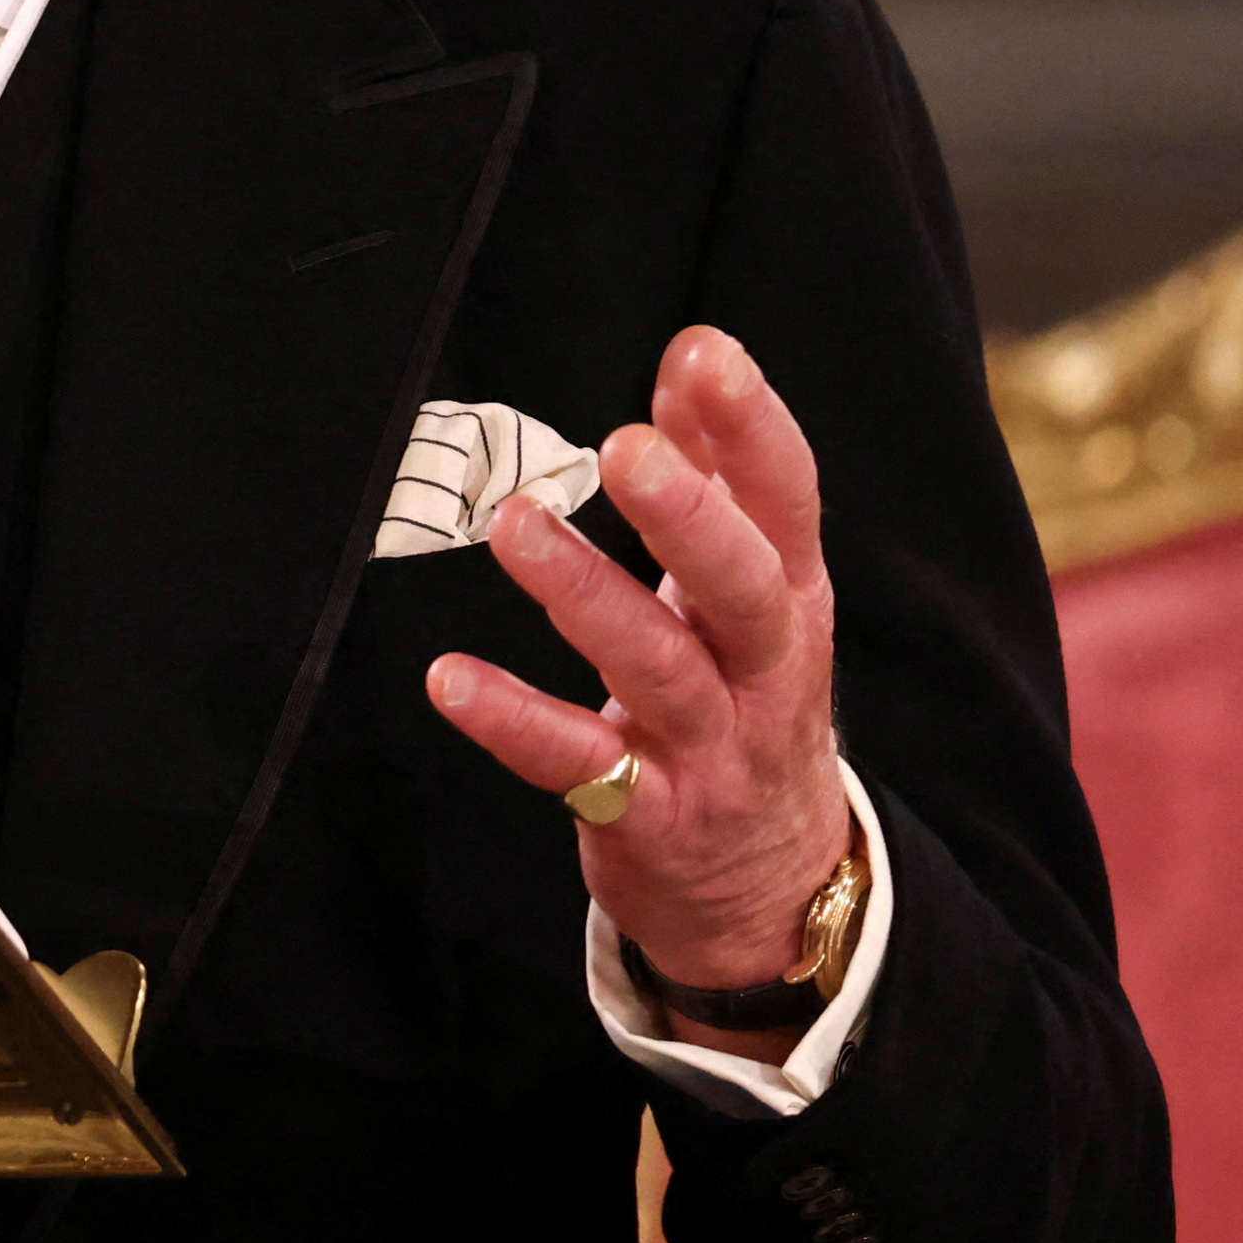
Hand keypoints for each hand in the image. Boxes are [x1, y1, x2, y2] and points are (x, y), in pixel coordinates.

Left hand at [422, 325, 850, 1047]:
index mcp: (793, 602)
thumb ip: (723, 480)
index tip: (705, 353)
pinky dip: (515, 721)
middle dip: (691, 517)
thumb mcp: (754, 596)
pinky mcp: (649, 818)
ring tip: (517, 527)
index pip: (788, 504)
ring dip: (588, 597)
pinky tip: (450, 679)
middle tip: (627, 448)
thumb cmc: (748, 705)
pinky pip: (579, 767)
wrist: (773, 890)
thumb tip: (693, 359)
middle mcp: (765, 672)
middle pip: (743, 588)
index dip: (753, 428)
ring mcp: (711, 750)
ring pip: (659, 671)